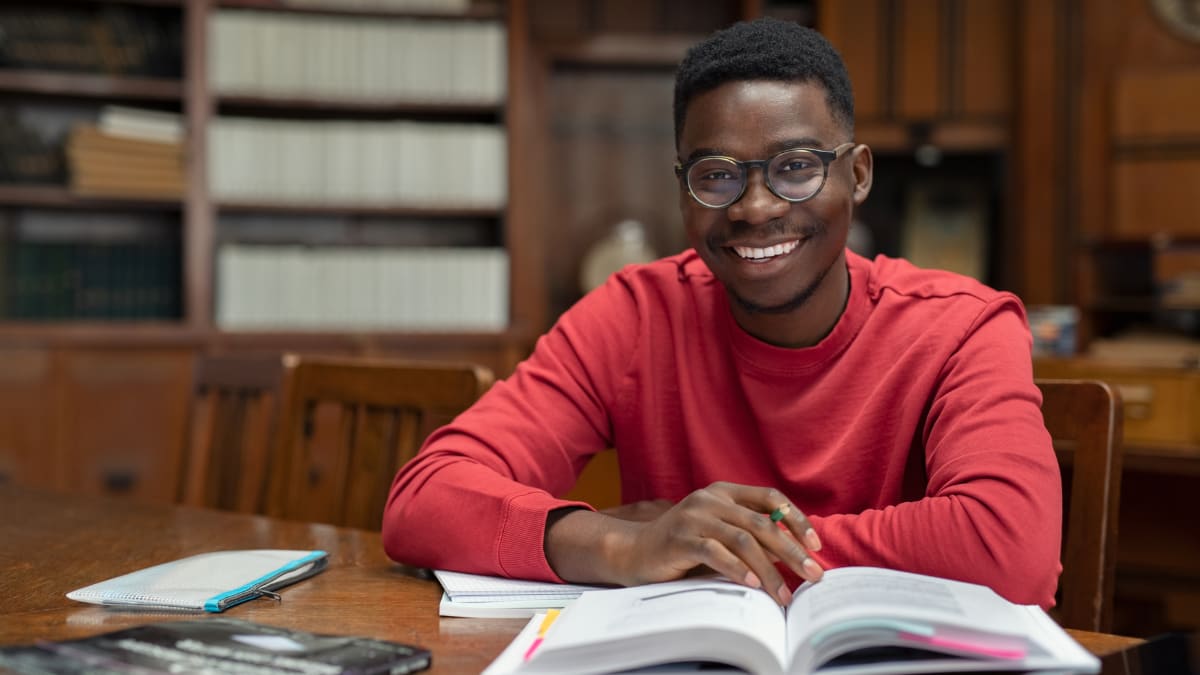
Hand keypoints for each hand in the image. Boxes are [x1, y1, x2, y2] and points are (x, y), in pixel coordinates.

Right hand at [546, 482, 822, 605]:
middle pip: (761, 523)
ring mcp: (694, 516)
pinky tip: (752, 584)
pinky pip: (715, 552)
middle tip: (813, 574)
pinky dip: (737, 568)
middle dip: (792, 551)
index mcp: (724, 492)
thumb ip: (749, 536)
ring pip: (743, 540)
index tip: (815, 545)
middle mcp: (710, 499)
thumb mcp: (720, 534)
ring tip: (783, 593)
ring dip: (769, 570)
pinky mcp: (680, 538)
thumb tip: (793, 554)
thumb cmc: (684, 546)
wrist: (635, 552)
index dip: (796, 519)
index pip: (769, 497)